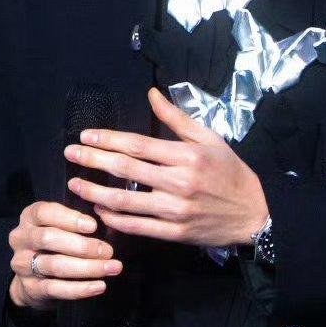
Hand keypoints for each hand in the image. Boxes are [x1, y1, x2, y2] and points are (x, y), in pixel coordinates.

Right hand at [8, 199, 122, 309]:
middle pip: (48, 238)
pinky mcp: (30, 287)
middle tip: (108, 251)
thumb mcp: (62, 227)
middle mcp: (21, 239)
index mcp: (29, 218)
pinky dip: (81, 288)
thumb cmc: (55, 245)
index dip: (70, 218)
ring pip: (55, 265)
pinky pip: (56, 288)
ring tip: (111, 268)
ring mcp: (23, 264)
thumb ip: (80, 222)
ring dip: (87, 267)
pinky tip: (99, 286)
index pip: (44, 212)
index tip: (94, 226)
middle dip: (82, 246)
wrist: (34, 280)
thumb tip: (109, 221)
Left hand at [61, 86, 268, 248]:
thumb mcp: (209, 139)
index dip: (107, 139)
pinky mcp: (175, 232)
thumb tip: (152, 94)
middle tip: (71, 154)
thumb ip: (176, 118)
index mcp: (186, 155)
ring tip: (76, 185)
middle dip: (93, 160)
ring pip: (126, 201)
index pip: (137, 144)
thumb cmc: (231, 172)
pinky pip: (137, 226)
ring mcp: (176, 210)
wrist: (255, 213)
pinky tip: (99, 210)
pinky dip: (115, 219)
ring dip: (95, 192)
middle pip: (126, 169)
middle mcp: (179, 181)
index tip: (85, 136)